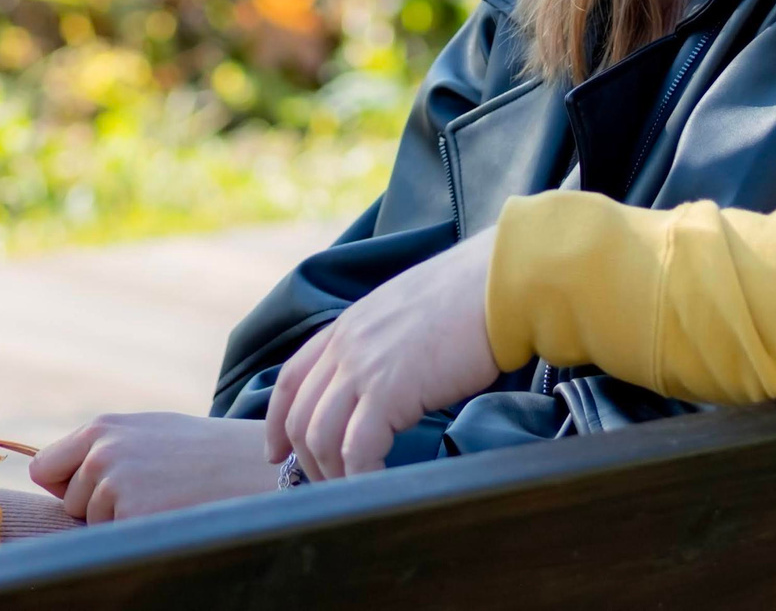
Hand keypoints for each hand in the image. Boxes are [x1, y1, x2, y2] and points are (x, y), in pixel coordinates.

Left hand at [29, 413, 280, 521]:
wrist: (254, 467)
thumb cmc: (204, 452)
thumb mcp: (149, 432)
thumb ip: (105, 447)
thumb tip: (50, 475)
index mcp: (102, 428)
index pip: (45, 468)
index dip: (67, 485)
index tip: (93, 490)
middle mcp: (101, 453)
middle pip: (70, 502)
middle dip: (99, 506)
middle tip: (151, 491)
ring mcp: (114, 486)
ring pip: (93, 524)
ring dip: (121, 522)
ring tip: (166, 499)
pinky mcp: (132, 518)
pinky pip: (114, 540)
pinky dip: (138, 536)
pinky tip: (170, 514)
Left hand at [265, 225, 502, 480]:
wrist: (498, 283)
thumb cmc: (472, 296)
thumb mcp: (410, 312)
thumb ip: (387, 343)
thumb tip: (393, 379)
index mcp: (349, 324)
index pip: (292, 378)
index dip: (277, 420)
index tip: (278, 451)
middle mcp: (346, 345)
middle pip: (300, 415)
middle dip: (307, 459)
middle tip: (328, 485)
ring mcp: (362, 368)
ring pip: (320, 437)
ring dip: (332, 474)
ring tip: (355, 492)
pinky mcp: (388, 392)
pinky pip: (356, 450)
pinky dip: (360, 477)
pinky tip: (378, 485)